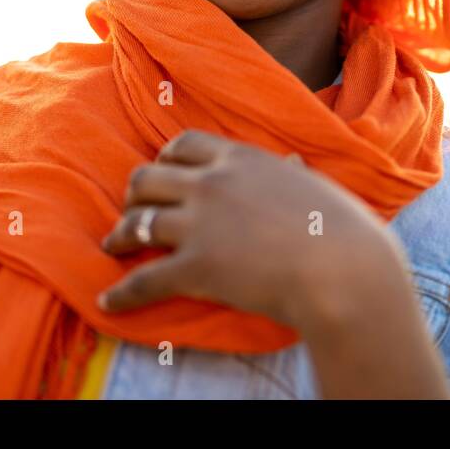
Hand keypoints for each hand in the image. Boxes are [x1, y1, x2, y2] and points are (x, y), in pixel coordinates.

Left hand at [98, 129, 404, 330]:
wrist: (341, 268)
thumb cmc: (340, 228)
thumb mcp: (313, 186)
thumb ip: (292, 173)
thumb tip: (295, 164)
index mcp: (239, 158)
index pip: (183, 145)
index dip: (164, 159)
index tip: (160, 172)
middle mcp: (210, 184)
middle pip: (148, 179)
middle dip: (135, 196)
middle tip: (133, 212)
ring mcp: (199, 225)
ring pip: (138, 223)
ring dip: (120, 236)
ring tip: (113, 246)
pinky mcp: (194, 268)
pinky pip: (143, 280)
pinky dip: (121, 294)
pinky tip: (107, 303)